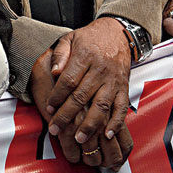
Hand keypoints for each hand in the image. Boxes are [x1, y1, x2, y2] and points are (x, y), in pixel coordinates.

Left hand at [29, 47, 131, 170]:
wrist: (117, 32)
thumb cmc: (90, 38)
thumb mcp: (70, 38)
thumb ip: (60, 54)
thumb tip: (54, 72)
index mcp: (85, 56)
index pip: (69, 80)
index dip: (57, 96)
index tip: (48, 108)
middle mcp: (100, 69)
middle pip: (82, 96)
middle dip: (67, 115)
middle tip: (55, 129)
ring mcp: (113, 80)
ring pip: (101, 105)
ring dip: (90, 124)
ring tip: (79, 139)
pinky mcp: (124, 87)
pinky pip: (121, 107)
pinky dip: (116, 123)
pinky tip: (107, 134)